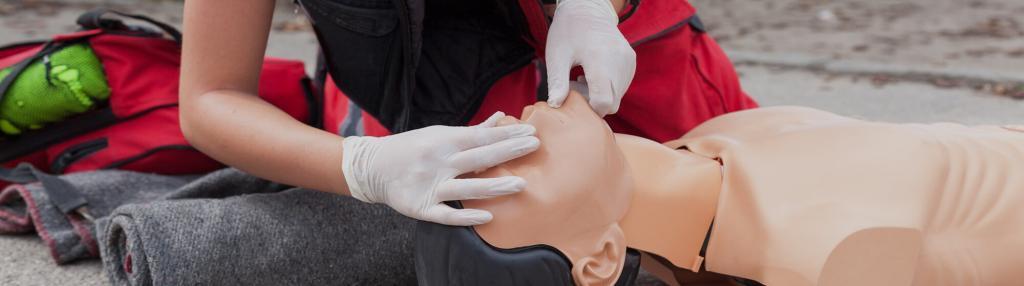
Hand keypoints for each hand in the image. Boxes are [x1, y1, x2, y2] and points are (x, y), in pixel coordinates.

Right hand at [341, 112, 539, 225]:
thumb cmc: (411, 148)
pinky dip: (466, 216)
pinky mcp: (421, 207)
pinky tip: (487, 216)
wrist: (371, 167)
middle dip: (508, 151)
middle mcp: (438, 162)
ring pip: (466, 188)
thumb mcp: (438, 134)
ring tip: (520, 184)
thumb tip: (500, 118)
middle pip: (478, 158)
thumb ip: (471, 131)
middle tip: (534, 146)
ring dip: (494, 186)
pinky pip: (446, 214)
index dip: (506, 134)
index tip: (530, 132)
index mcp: (443, 141)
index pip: (481, 136)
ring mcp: (430, 186)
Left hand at [545, 0, 635, 116]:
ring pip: (617, 97)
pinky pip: (621, 87)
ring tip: (582, 77)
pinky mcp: (631, 63)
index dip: (588, 107)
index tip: (573, 93)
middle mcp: (620, 61)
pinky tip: (593, 75)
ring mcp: (628, 62)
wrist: (588, 9)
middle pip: (612, 103)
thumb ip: (557, 82)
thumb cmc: (568, 32)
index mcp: (600, 59)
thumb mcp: (557, 56)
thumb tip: (555, 105)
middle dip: (592, 102)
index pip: (604, 102)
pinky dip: (607, 87)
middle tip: (574, 84)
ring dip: (600, 95)